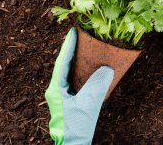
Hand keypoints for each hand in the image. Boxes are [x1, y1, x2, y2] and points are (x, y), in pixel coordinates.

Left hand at [45, 27, 113, 144]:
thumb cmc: (76, 128)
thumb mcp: (87, 105)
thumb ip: (96, 86)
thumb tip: (107, 69)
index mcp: (55, 89)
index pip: (61, 63)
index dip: (68, 47)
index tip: (73, 32)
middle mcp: (57, 91)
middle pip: (64, 65)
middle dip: (72, 51)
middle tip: (81, 37)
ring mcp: (63, 96)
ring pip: (70, 73)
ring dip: (78, 61)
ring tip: (87, 49)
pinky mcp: (70, 101)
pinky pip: (76, 81)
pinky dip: (84, 72)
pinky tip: (92, 69)